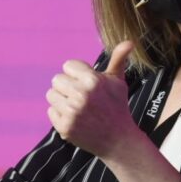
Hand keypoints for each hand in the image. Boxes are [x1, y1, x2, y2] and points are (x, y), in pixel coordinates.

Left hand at [46, 40, 137, 159]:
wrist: (118, 140)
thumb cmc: (117, 106)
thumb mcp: (118, 82)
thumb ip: (119, 59)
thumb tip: (129, 42)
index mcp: (93, 80)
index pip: (67, 66)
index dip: (77, 74)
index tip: (88, 85)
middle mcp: (81, 95)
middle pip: (57, 80)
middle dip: (68, 87)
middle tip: (82, 98)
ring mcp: (72, 112)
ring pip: (51, 95)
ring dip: (62, 100)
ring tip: (78, 107)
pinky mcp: (64, 126)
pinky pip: (51, 111)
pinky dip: (60, 115)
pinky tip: (76, 119)